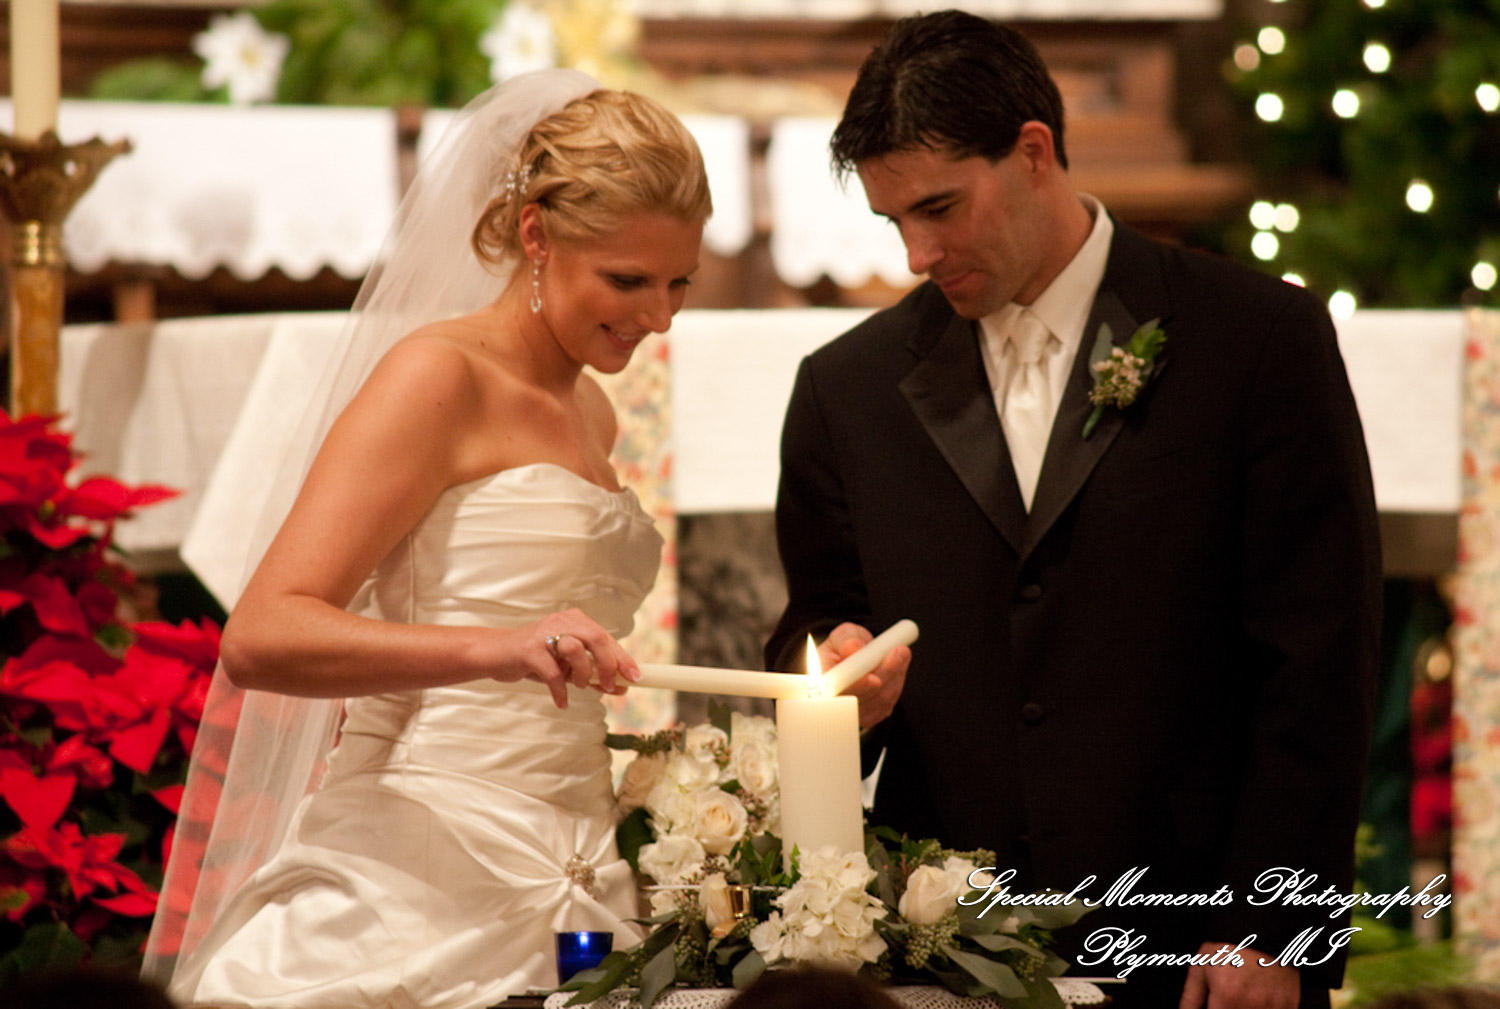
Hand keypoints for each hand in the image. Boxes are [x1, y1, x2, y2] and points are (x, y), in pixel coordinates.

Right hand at [495, 609, 639, 708]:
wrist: (496, 654)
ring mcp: (544, 633)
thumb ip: (592, 673)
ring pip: (576, 650)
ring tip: (579, 686)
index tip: (636, 678)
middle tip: (610, 687)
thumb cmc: (536, 659)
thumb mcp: (567, 665)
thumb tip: (622, 687)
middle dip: (609, 665)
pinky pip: (553, 672)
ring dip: (583, 674)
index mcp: (576, 621)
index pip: (606, 638)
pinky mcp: (529, 649)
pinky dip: (561, 691)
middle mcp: (562, 621)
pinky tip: (562, 702)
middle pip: (597, 638)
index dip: (623, 658)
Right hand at [818, 622, 908, 729]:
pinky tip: (896, 666)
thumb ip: (845, 639)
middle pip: (863, 698)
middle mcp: (835, 701)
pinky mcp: (872, 715)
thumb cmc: (844, 646)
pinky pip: (889, 702)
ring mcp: (854, 712)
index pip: (836, 691)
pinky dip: (896, 681)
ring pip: (880, 699)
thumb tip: (853, 647)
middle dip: (884, 674)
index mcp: (820, 682)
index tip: (874, 679)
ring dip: (895, 674)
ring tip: (899, 652)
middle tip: (899, 652)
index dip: (857, 687)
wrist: (854, 658)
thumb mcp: (842, 634)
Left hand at [1178, 943, 1298, 1008]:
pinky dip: (1264, 1008)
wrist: (1263, 928)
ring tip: (1241, 993)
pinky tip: (1257, 995)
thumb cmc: (1227, 948)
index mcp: (1227, 997)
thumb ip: (1190, 999)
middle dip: (1226, 1008)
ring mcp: (1274, 1006)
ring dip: (1244, 1008)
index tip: (1213, 1004)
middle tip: (1226, 998)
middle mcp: (1253, 1005)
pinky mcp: (1290, 1005)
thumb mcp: (1200, 968)